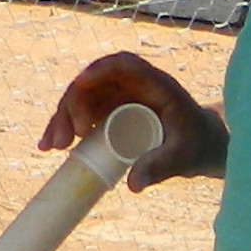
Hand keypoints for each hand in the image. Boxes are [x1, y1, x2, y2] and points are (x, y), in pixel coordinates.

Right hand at [39, 51, 218, 185]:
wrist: (200, 145)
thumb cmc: (197, 144)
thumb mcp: (183, 156)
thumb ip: (161, 167)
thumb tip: (134, 184)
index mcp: (155, 84)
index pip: (124, 65)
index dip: (100, 71)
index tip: (81, 85)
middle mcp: (132, 85)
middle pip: (94, 83)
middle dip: (72, 106)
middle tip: (62, 140)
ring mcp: (118, 96)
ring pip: (82, 98)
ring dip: (63, 118)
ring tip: (51, 147)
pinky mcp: (110, 111)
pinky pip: (83, 114)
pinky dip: (67, 128)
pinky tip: (51, 146)